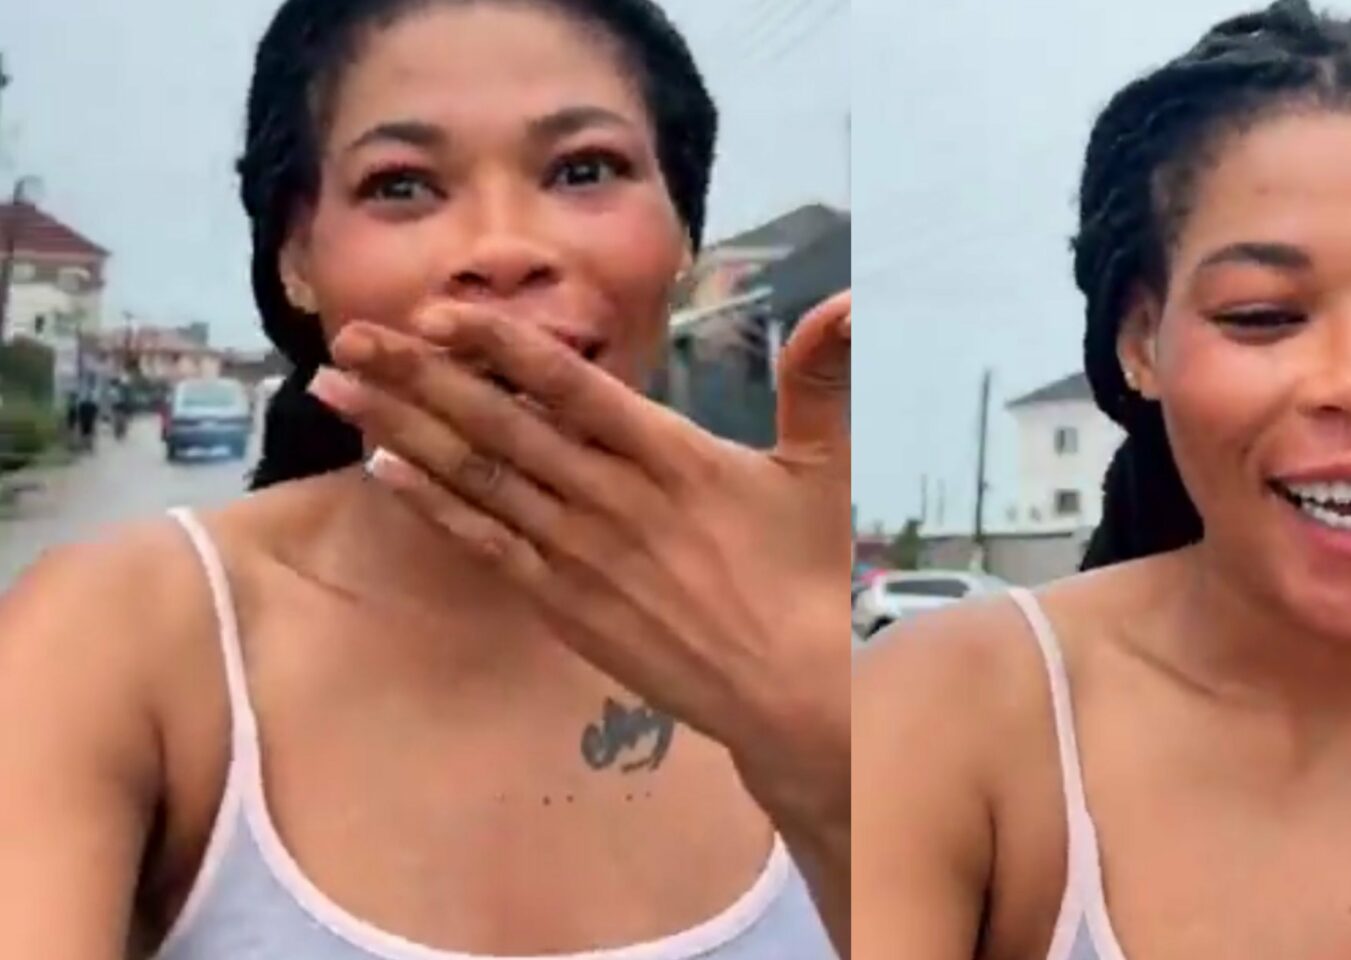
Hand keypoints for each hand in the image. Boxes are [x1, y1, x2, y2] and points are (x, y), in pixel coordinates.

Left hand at [307, 293, 852, 822]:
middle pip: (499, 423)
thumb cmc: (805, 573)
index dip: (498, 344)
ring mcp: (579, 552)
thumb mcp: (824, 468)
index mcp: (669, 453)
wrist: (787, 688)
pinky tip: (383, 469)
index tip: (438, 310)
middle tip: (351, 334)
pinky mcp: (562, 602)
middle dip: (418, 374)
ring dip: (402, 428)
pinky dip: (432, 505)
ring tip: (338, 387)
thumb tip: (854, 298)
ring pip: (477, 478)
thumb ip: (822, 379)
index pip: (568, 383)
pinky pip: (484, 544)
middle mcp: (610, 496)